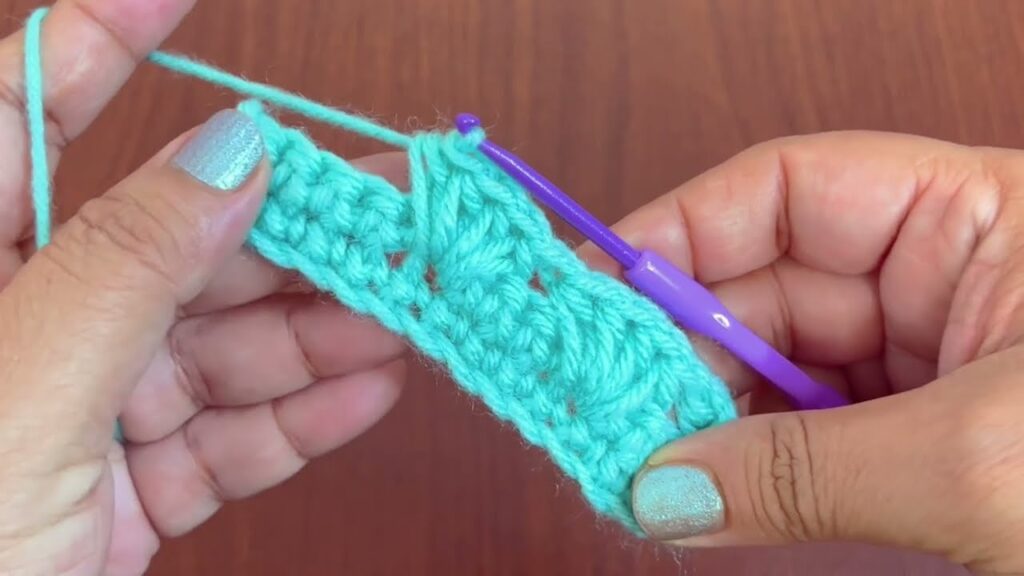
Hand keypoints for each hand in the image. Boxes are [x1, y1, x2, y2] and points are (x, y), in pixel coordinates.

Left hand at [0, 2, 405, 574]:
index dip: (101, 36)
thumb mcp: (21, 386)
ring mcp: (76, 404)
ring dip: (319, 328)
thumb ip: (129, 262)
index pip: (23, 110)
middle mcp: (19, 317)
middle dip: (288, 227)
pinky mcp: (118, 487)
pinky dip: (300, 415)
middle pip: (172, 239)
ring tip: (413, 309)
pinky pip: (223, 433)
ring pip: (217, 342)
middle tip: (391, 211)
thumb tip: (233, 146)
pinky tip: (372, 386)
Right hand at [579, 132, 1023, 573]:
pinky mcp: (914, 439)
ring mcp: (926, 362)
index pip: (791, 189)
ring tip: (634, 461)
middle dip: (677, 347)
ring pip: (772, 370)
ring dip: (701, 417)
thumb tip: (662, 491)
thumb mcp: (978, 460)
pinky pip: (803, 436)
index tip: (593, 288)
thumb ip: (811, 472)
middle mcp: (939, 278)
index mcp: (974, 219)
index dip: (682, 231)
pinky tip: (696, 491)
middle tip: (598, 402)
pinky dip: (745, 466)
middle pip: (763, 287)